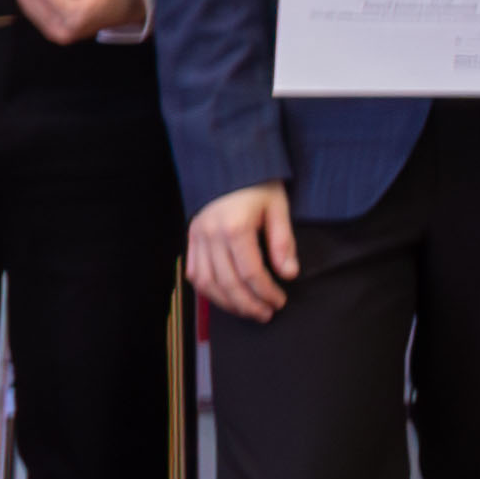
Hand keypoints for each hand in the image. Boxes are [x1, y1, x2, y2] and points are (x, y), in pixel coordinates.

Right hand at [187, 183, 300, 322]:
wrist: (230, 164)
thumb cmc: (258, 185)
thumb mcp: (278, 208)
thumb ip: (283, 242)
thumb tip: (288, 274)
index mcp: (235, 227)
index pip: (251, 273)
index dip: (266, 292)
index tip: (279, 301)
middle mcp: (211, 235)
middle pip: (228, 283)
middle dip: (248, 304)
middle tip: (266, 314)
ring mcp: (197, 237)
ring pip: (206, 283)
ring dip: (227, 303)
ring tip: (247, 311)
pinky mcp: (191, 238)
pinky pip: (194, 273)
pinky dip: (207, 290)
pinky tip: (224, 298)